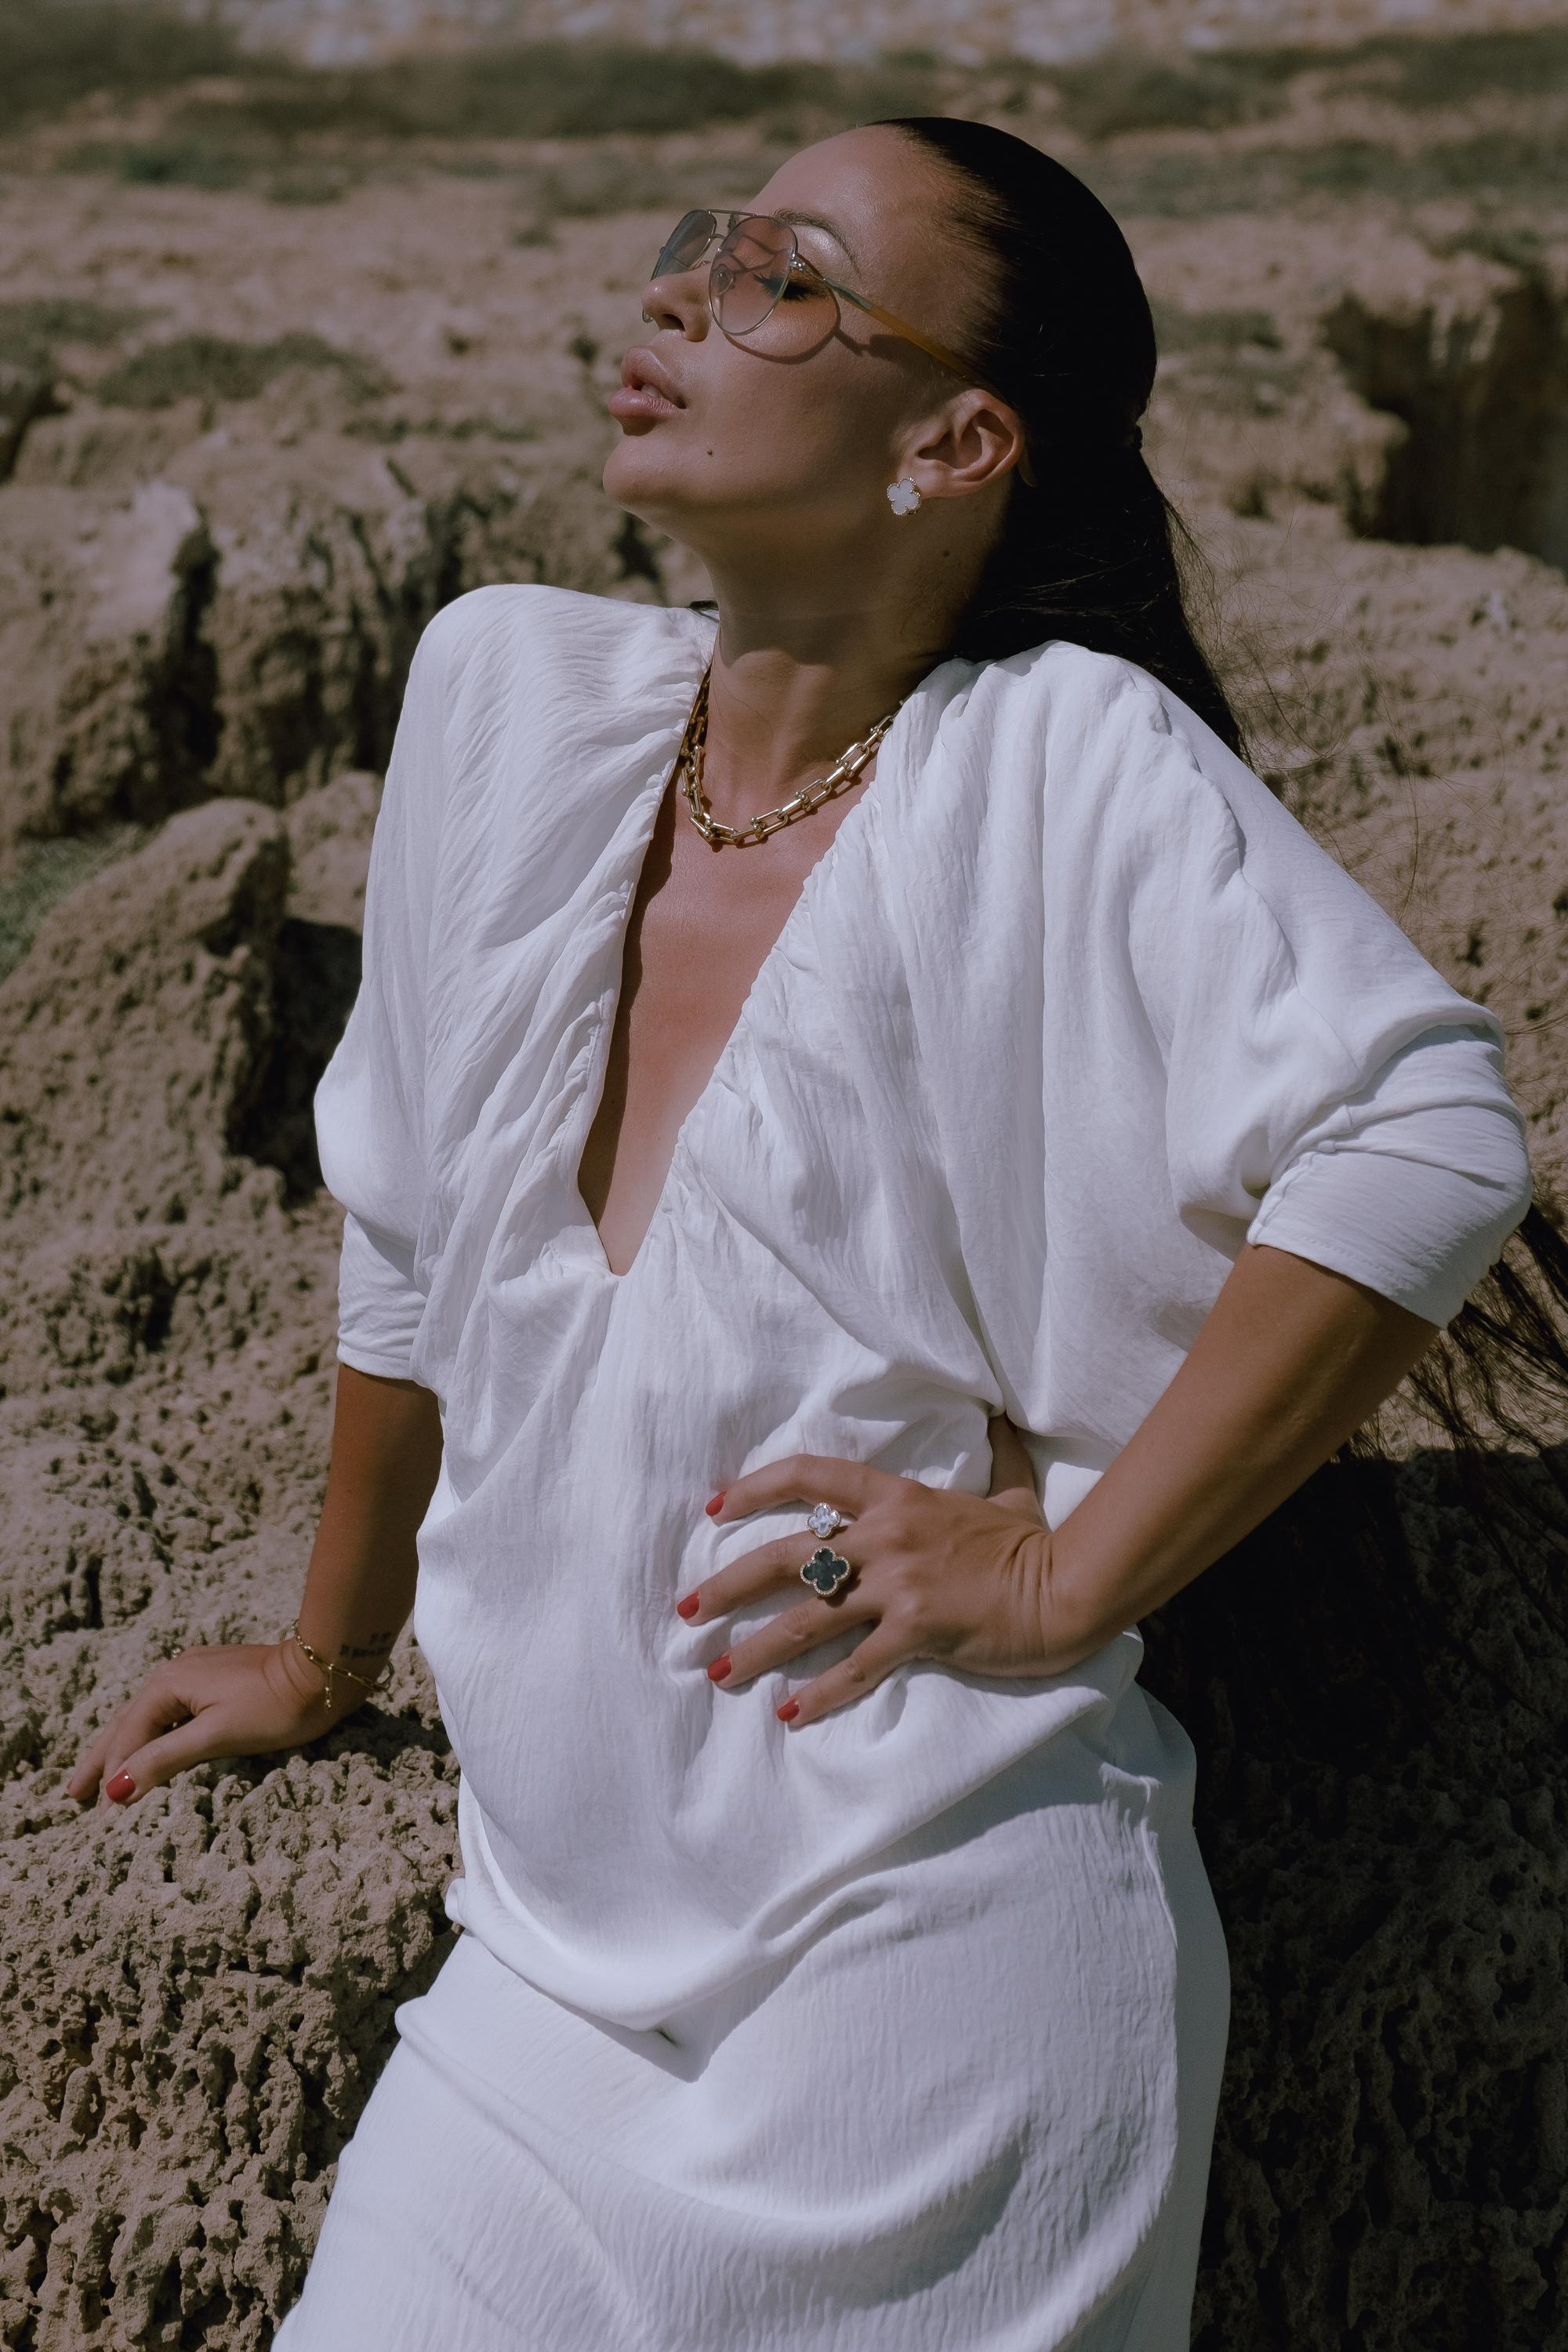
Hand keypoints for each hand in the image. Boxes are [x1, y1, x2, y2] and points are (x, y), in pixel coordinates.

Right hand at [65, 1636, 358, 1810]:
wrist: (324, 1668)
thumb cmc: (275, 1705)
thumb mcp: (217, 1737)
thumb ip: (164, 1760)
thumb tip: (115, 1788)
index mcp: (168, 1684)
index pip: (128, 1739)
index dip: (112, 1777)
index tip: (97, 1816)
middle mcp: (175, 1672)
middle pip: (127, 1724)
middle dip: (101, 1759)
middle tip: (72, 1794)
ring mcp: (196, 1672)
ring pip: (147, 1717)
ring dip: (123, 1748)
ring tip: (101, 1775)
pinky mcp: (216, 1678)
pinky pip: (170, 1712)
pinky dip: (151, 1735)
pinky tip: (150, 1746)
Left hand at [683, 1443, 1106, 1728]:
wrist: (1067, 1588)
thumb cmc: (1032, 1543)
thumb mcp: (1010, 1492)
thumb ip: (997, 1454)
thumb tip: (999, 1418)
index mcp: (897, 1497)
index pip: (809, 1475)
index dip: (756, 1488)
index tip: (715, 1507)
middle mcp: (885, 1536)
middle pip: (787, 1556)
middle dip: (729, 1584)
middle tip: (688, 1611)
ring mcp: (898, 1585)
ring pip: (807, 1616)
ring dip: (757, 1647)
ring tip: (718, 1672)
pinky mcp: (917, 1631)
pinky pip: (855, 1666)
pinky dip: (818, 1693)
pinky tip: (789, 1713)